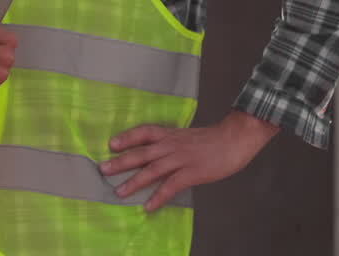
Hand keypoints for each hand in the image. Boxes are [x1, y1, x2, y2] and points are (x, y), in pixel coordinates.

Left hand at [98, 111, 279, 210]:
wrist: (235, 138)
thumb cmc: (214, 139)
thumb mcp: (189, 136)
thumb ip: (173, 143)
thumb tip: (159, 154)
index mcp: (172, 134)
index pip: (145, 132)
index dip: (127, 137)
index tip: (111, 144)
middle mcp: (172, 145)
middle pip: (142, 152)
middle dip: (121, 161)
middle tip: (103, 169)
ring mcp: (182, 158)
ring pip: (152, 170)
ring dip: (134, 182)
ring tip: (119, 192)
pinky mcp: (192, 172)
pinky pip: (171, 186)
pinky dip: (159, 196)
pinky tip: (149, 206)